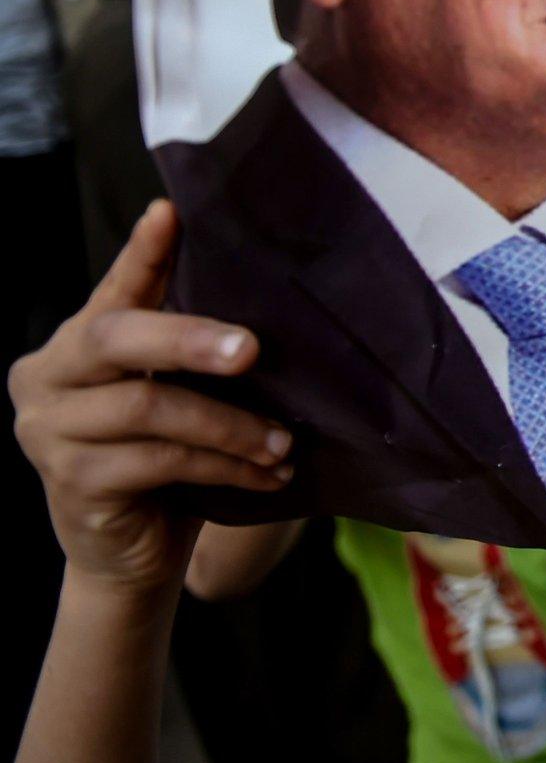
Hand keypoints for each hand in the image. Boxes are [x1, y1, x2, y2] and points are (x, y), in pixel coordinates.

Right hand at [8, 201, 289, 596]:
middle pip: (117, 339)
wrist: (129, 549)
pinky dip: (224, 466)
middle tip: (251, 349)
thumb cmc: (161, 455)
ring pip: (149, 409)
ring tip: (282, 441)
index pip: (114, 290)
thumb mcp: (175, 393)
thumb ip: (190, 352)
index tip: (171, 213)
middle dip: (189, 340)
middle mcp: (46, 378)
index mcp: (74, 343)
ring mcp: (48, 432)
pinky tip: (267, 474)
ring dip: (229, 424)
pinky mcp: (72, 482)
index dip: (143, 253)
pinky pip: (161, 462)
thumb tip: (265, 301)